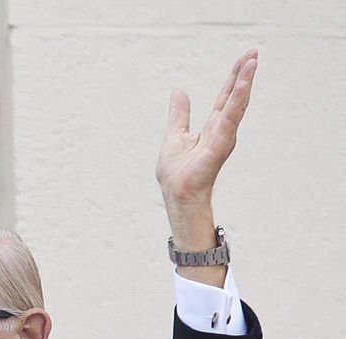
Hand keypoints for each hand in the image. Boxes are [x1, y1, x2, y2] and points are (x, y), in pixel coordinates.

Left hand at [156, 50, 257, 224]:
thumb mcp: (175, 134)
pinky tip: (242, 86)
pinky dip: (236, 102)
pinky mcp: (219, 145)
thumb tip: (179, 91)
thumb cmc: (176, 173)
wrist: (176, 193)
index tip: (245, 58)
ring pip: (236, 105)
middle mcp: (222, 130)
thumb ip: (180, 114)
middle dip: (244, 75)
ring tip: (252, 62)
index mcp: (212, 127)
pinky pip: (230, 120)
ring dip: (244, 83)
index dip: (234, 78)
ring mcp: (223, 137)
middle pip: (235, 97)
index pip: (226, 97)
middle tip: (254, 53)